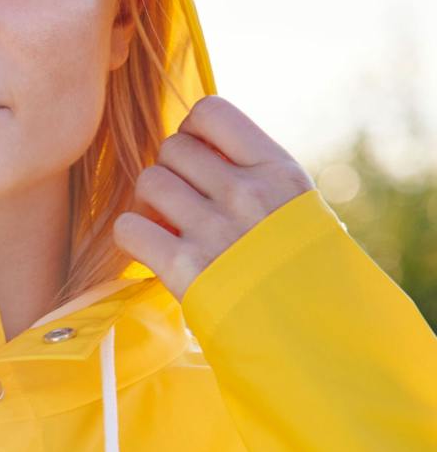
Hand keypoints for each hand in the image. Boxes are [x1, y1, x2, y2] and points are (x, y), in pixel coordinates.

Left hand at [112, 95, 316, 302]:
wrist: (322, 340)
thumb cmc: (306, 271)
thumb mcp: (297, 207)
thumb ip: (252, 173)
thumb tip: (194, 143)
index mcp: (279, 171)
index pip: (210, 112)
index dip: (194, 132)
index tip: (201, 157)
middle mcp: (247, 193)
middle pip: (172, 149)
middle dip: (173, 172)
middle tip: (188, 203)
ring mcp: (215, 230)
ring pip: (148, 182)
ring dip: (152, 204)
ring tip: (174, 227)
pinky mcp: (186, 268)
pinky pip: (129, 228)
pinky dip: (135, 238)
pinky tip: (158, 251)